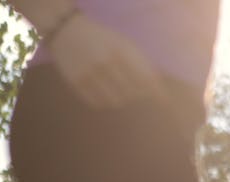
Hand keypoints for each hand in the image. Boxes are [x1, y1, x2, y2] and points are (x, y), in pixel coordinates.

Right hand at [48, 13, 163, 108]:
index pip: (144, 78)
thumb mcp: (122, 43)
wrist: (65, 31)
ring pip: (115, 101)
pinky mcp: (76, 83)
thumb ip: (141, 62)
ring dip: (121, 99)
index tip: (164, 101)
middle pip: (132, 92)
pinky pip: (98, 103)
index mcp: (120, 50)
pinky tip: (103, 91)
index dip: (156, 92)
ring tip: (117, 89)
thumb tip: (159, 87)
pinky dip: (104, 101)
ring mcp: (89, 73)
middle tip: (134, 90)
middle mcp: (105, 62)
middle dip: (137, 93)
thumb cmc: (101, 39)